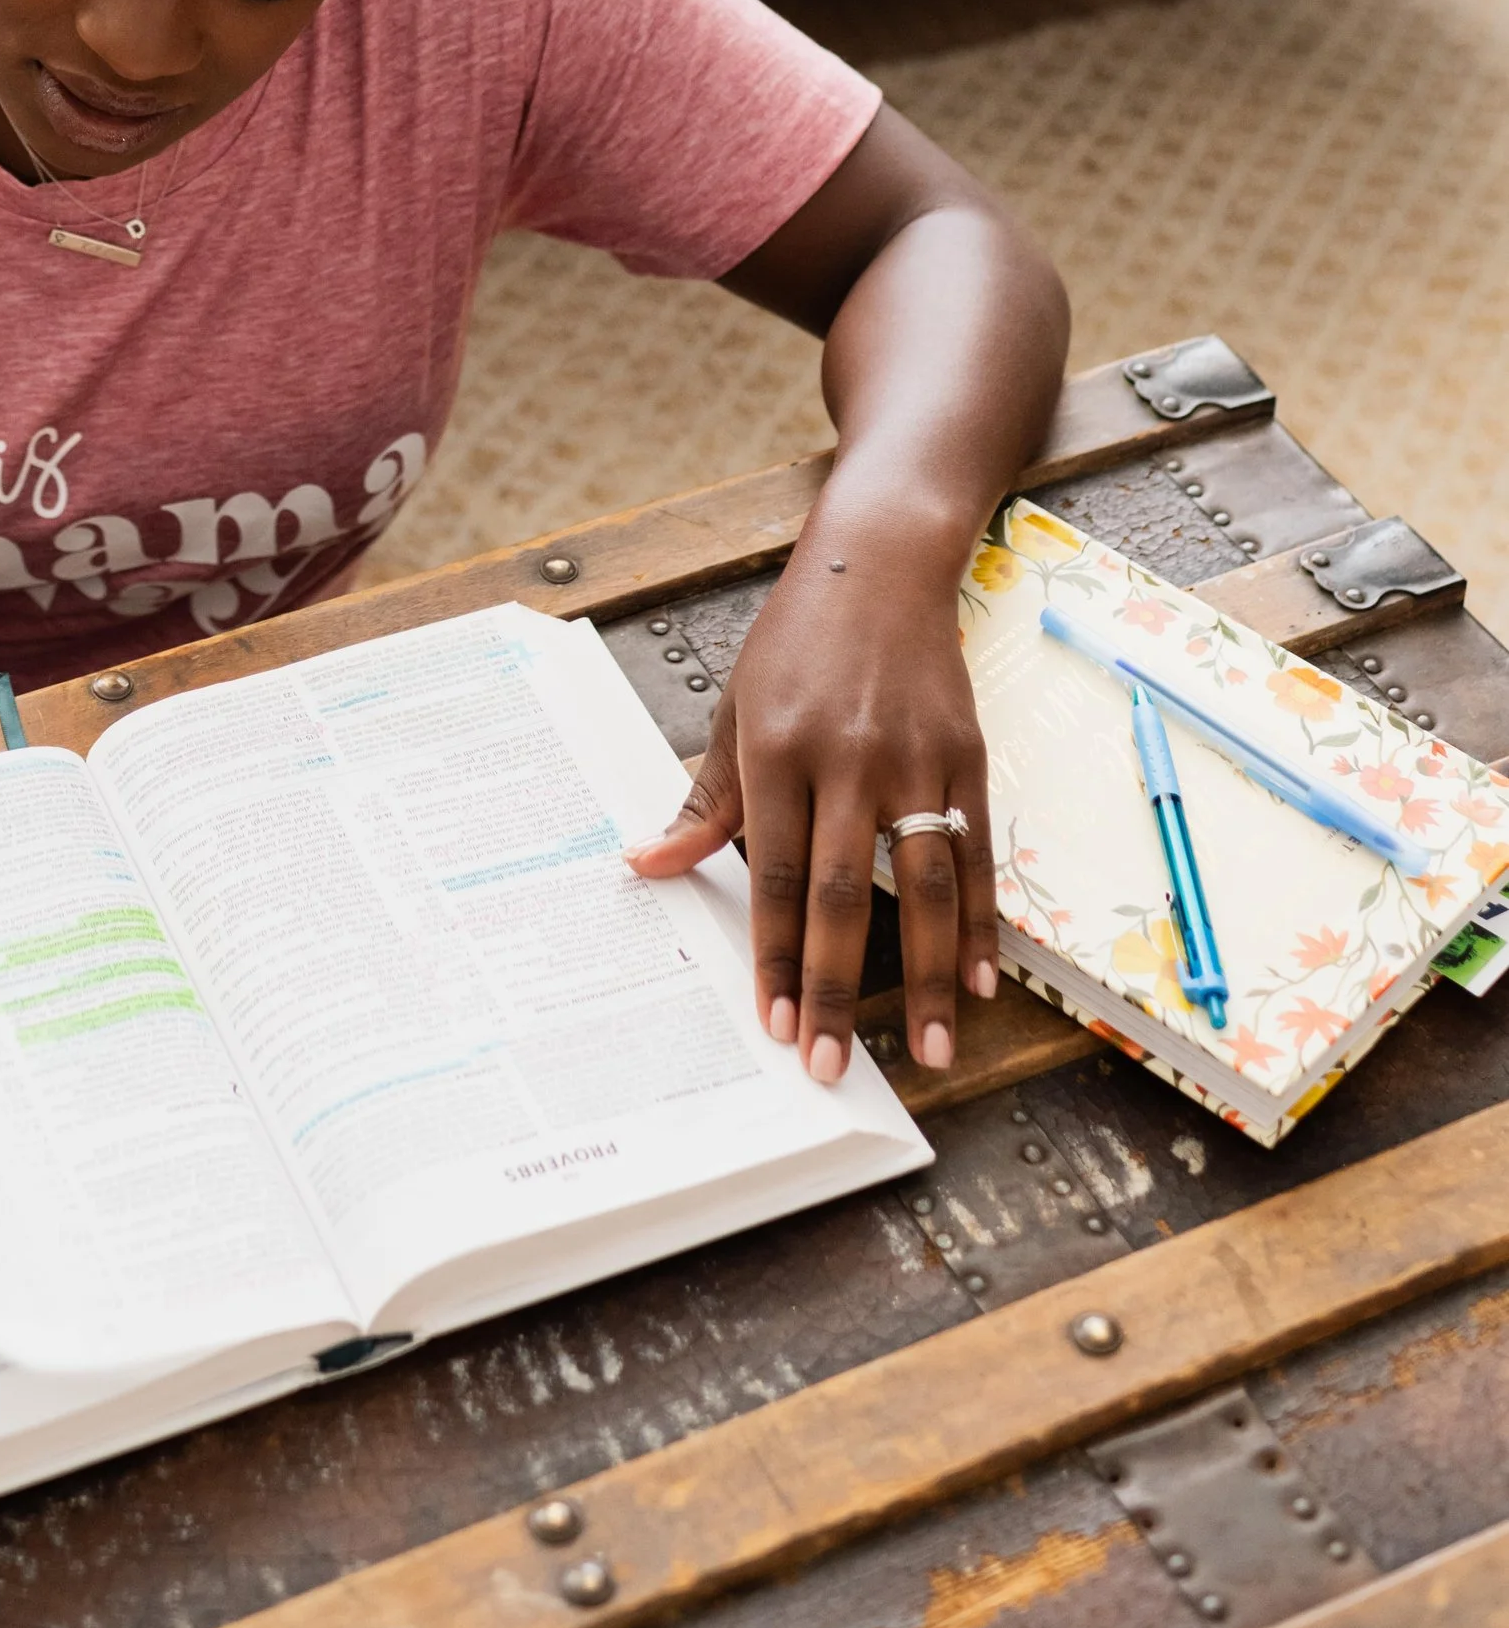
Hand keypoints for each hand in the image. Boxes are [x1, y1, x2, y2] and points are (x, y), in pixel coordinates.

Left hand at [626, 537, 996, 1080]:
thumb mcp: (736, 708)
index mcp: (777, 749)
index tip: (776, 1023)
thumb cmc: (794, 642)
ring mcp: (912, 758)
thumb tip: (647, 864)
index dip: (776, 954)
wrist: (877, 563)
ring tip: (929, 1049)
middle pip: (840, 894)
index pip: (774, 874)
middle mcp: (845, 758)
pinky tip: (981, 980)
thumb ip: (705, 800)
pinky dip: (979, 922)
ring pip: (921, 886)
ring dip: (928, 975)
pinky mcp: (965, 754)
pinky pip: (974, 853)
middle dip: (835, 986)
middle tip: (832, 1063)